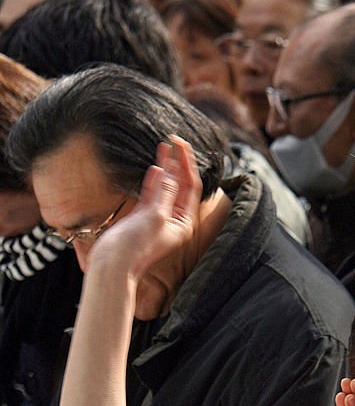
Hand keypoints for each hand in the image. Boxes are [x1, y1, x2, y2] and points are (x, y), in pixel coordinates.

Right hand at [88, 137, 202, 282]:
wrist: (111, 266)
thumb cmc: (135, 246)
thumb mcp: (154, 217)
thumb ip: (164, 193)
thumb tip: (171, 172)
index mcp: (183, 222)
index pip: (191, 186)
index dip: (187, 163)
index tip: (181, 144)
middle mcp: (174, 219)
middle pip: (181, 185)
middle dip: (179, 162)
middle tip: (175, 139)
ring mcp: (157, 217)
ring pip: (166, 187)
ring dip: (167, 166)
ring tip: (165, 145)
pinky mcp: (141, 217)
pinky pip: (151, 193)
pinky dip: (154, 179)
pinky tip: (156, 165)